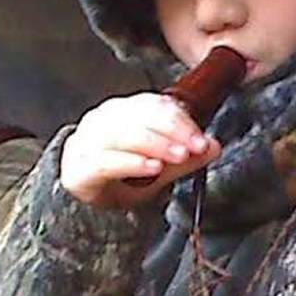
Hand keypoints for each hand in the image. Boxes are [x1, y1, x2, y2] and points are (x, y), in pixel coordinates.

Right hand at [60, 92, 220, 208]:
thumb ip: (184, 156)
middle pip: (142, 116)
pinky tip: (152, 167)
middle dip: (173, 132)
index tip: (202, 141)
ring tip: (178, 157)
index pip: (156, 106)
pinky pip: (108, 160)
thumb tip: (214, 146)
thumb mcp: (158, 165)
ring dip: (156, 145)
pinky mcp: (81, 164)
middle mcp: (106, 118)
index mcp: (126, 110)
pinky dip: (132, 162)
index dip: (182, 121)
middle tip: (194, 148)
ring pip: (125, 134)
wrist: (81, 190)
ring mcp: (90, 139)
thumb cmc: (120, 173)